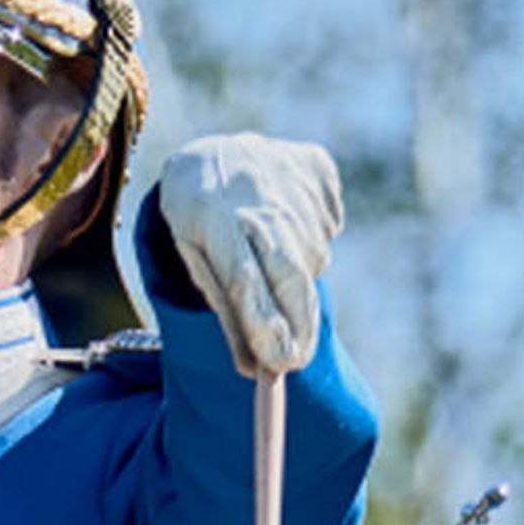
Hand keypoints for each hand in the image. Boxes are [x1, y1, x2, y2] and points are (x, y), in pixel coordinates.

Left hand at [152, 134, 343, 376]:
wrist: (207, 155)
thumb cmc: (198, 223)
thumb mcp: (195, 264)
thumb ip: (225, 312)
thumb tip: (253, 369)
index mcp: (212, 221)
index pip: (244, 280)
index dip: (264, 324)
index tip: (281, 363)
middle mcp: (254, 196)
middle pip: (290, 272)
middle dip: (298, 322)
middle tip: (296, 359)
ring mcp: (288, 176)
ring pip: (314, 254)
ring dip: (299, 272)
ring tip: (271, 254)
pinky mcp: (315, 164)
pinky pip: (328, 224)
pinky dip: (313, 235)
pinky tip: (285, 220)